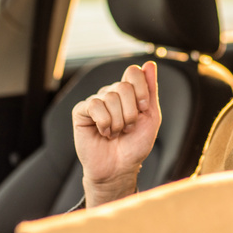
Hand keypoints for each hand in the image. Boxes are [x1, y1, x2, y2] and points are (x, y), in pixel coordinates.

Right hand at [72, 62, 160, 206]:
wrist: (119, 168)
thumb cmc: (135, 145)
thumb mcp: (151, 117)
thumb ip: (151, 91)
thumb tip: (150, 64)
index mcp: (128, 92)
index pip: (133, 72)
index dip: (141, 90)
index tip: (143, 109)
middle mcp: (111, 93)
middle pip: (123, 86)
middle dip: (130, 112)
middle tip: (128, 128)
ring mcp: (96, 101)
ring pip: (109, 97)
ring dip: (118, 122)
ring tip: (116, 133)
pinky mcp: (81, 111)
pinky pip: (94, 105)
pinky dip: (104, 122)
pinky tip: (103, 132)